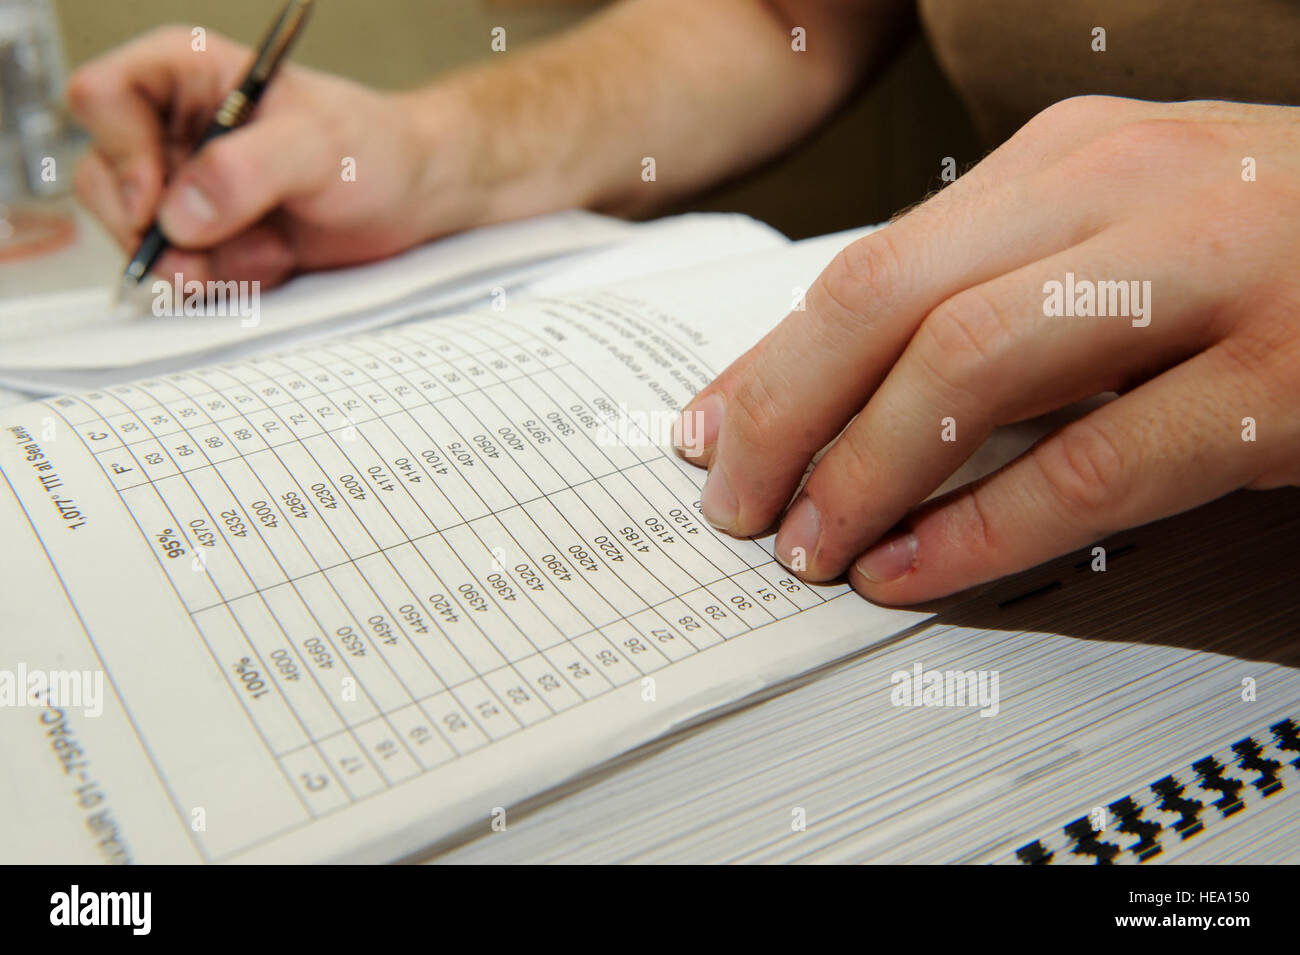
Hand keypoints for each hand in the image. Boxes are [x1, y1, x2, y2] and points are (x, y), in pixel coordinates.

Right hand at [69, 26, 457, 288]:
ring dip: (204, 265)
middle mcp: (172, 130)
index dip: (119, 153)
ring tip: (272, 250)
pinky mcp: (206, 240)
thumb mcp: (320, 146)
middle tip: (212, 253)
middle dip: (159, 233)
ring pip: (141, 241)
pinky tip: (273, 263)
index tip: (157, 203)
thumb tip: (179, 213)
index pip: (101, 98)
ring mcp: (185, 190)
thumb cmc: (375, 149)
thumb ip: (248, 170)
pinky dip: (226, 283)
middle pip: (104, 183)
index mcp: (185, 74)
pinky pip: (182, 275)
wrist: (412, 199)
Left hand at [674, 96, 1299, 603]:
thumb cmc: (1272, 238)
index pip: (870, 264)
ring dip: (865, 468)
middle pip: (889, 304)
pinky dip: (983, 525)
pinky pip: (1092, 463)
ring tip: (811, 544)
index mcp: (1068, 159)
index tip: (711, 432)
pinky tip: (917, 565)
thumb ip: (997, 287)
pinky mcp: (1277, 380)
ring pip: (971, 369)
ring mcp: (1206, 278)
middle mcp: (1123, 195)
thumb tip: (851, 381)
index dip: (771, 361)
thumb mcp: (1120, 228)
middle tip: (736, 501)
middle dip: (785, 414)